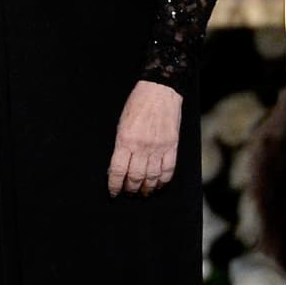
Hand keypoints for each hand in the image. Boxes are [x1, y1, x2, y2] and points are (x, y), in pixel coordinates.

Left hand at [107, 80, 181, 196]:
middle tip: (128, 193)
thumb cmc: (136, 105)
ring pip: (152, 177)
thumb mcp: (121, 123)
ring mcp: (158, 148)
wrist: (159, 91)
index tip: (113, 192)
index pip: (117, 170)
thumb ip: (121, 144)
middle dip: (130, 189)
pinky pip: (168, 170)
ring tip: (143, 193)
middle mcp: (142, 147)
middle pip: (135, 177)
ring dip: (146, 188)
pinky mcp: (172, 146)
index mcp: (125, 140)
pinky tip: (158, 185)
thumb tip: (118, 165)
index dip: (114, 184)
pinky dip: (163, 181)